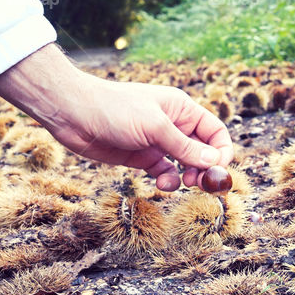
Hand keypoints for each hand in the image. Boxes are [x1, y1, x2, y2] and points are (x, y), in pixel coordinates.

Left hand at [0, 44, 233, 190]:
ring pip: (185, 165)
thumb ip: (185, 147)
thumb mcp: (154, 127)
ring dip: (188, 177)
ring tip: (182, 183)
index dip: (222, 150)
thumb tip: (213, 162)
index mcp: (182, 110)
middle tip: (200, 183)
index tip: (219, 169)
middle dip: (205, 168)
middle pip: (203, 151)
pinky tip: (161, 183)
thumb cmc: (114, 110)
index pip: (215, 131)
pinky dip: (168, 181)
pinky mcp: (142, 158)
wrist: (73, 114)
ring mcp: (158, 143)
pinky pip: (165, 172)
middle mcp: (174, 126)